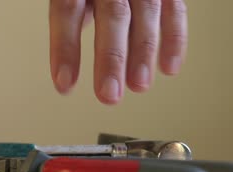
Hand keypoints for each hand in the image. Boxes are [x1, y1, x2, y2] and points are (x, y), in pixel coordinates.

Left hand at [49, 0, 187, 104]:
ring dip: (143, 53)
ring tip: (138, 86)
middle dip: (111, 58)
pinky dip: (174, 39)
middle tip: (109, 94)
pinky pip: (174, 9)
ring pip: (145, 14)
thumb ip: (75, 15)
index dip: (65, 49)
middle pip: (112, 16)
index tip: (64, 84)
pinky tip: (168, 67)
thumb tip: (66, 64)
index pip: (67, 11)